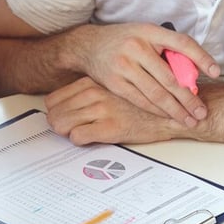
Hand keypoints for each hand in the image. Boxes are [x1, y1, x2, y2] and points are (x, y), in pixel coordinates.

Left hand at [46, 76, 184, 144]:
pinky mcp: (110, 126)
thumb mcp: (111, 90)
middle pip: (53, 112)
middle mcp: (94, 93)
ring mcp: (101, 109)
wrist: (170, 112)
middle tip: (67, 130)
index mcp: (92, 82)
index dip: (55, 112)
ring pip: (61, 124)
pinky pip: (78, 136)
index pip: (53, 99)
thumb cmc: (140, 104)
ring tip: (78, 134)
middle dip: (57, 125)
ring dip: (67, 133)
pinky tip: (91, 138)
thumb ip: (91, 94)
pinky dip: (79, 140)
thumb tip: (67, 108)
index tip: (61, 119)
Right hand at [74, 23, 218, 126]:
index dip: (201, 57)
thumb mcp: (145, 35)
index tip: (216, 72)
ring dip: (175, 109)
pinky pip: (140, 100)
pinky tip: (168, 116)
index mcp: (149, 32)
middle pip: (170, 77)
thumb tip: (192, 72)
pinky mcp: (114, 82)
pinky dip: (156, 110)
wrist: (88, 45)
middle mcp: (136, 47)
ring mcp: (124, 65)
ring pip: (156, 93)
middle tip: (202, 111)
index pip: (182, 43)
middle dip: (189, 98)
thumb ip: (165, 49)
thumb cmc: (124, 40)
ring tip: (189, 119)